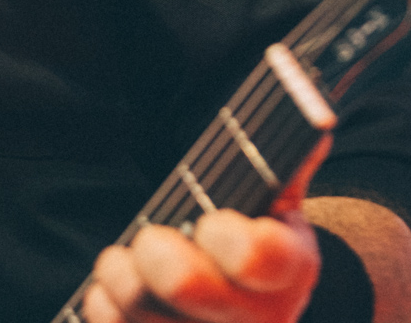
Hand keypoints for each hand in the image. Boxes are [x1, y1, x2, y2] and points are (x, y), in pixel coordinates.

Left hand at [80, 136, 328, 322]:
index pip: (263, 259)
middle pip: (188, 288)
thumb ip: (282, 158)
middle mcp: (260, 318)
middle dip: (158, 257)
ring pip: (145, 315)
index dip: (231, 242)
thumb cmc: (254, 236)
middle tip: (150, 238)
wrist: (252, 301)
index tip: (211, 222)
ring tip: (123, 260)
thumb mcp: (276, 199)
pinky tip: (110, 291)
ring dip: (121, 279)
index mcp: (290, 267)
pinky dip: (104, 309)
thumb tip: (306, 109)